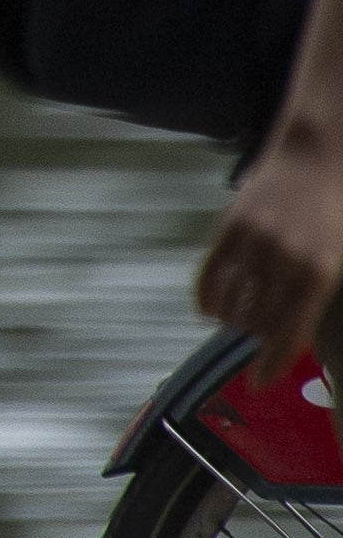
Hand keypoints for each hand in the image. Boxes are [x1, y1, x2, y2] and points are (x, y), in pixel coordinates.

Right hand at [199, 128, 342, 371]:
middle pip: (258, 322)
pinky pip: (210, 274)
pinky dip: (207, 298)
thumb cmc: (338, 209)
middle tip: (255, 360)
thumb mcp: (340, 257)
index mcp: (319, 271)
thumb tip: (293, 335)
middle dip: (256, 345)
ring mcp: (252, 242)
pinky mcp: (229, 228)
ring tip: (238, 330)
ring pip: (232, 301)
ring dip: (233, 322)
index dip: (271, 364)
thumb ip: (317, 295)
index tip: (259, 383)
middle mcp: (283, 260)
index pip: (288, 333)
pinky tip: (211, 311)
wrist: (318, 154)